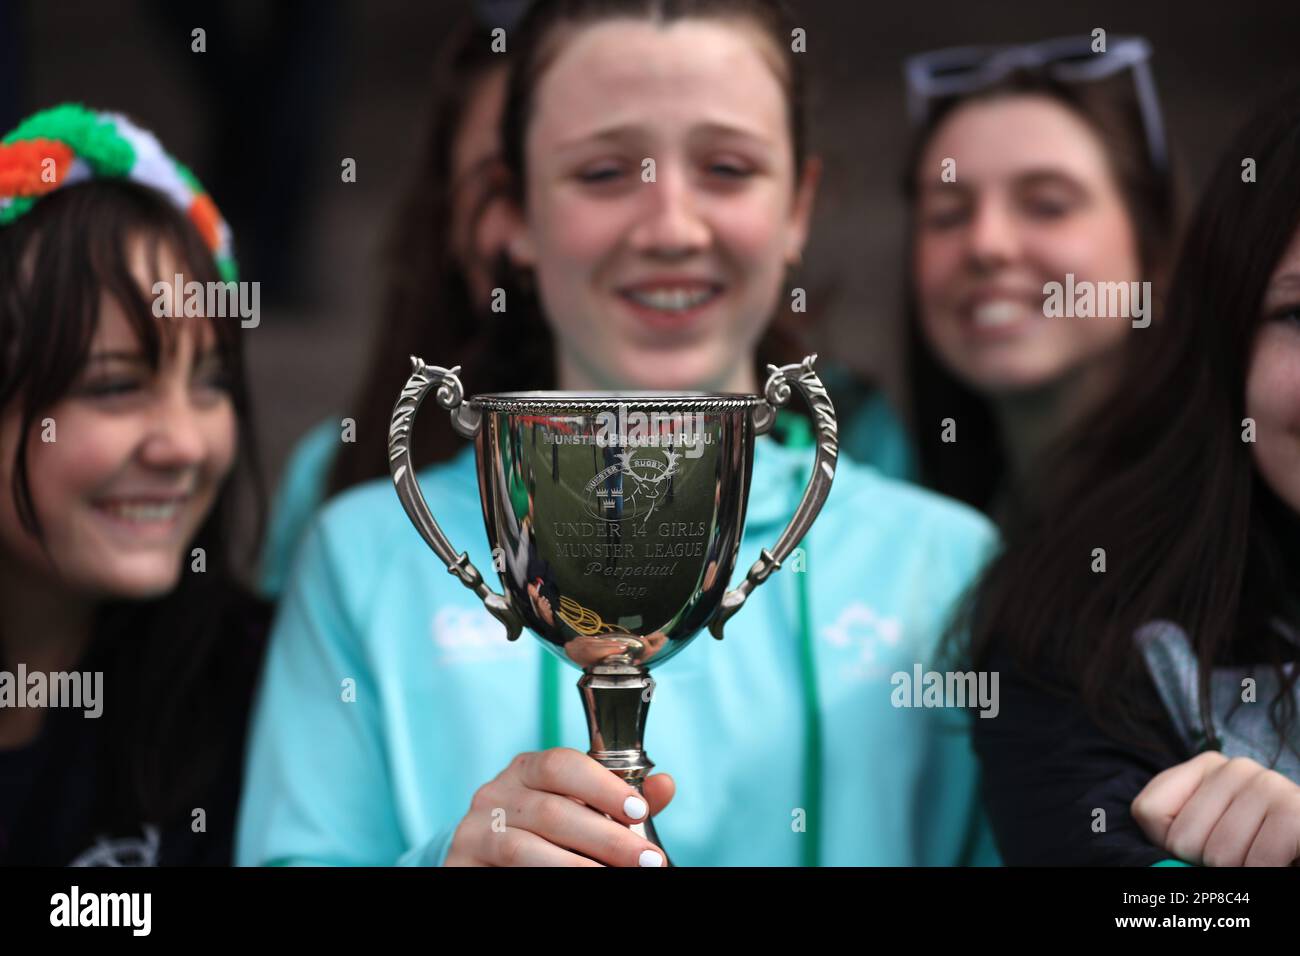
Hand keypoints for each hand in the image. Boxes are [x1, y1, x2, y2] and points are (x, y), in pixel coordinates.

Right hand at [444, 747, 674, 865]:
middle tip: (648, 861)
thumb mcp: (583, 810)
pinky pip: (507, 872)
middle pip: (553, 812)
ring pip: (525, 848)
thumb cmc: (547, 833)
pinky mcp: (461, 865)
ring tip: (615, 880)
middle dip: (608, 839)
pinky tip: (577, 887)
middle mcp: (495, 793)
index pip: (562, 764)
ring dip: (578, 867)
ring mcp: (474, 830)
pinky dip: (546, 878)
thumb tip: (665, 784)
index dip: (603, 786)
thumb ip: (622, 801)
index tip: (640, 811)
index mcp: (527, 769)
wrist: (487, 862)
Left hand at [1131, 751, 1299, 865]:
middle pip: (1182, 839)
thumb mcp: (1205, 828)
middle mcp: (1235, 767)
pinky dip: (1261, 873)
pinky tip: (1277, 861)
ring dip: (1237, 869)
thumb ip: (1173, 830)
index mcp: (1205, 766)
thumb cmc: (1252, 842)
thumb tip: (1161, 860)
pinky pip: (1257, 862)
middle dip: (1206, 860)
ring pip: (1218, 855)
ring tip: (1257, 856)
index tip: (1199, 841)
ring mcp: (1268, 785)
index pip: (1147, 811)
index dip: (1169, 843)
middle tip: (1237, 853)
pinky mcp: (1295, 811)